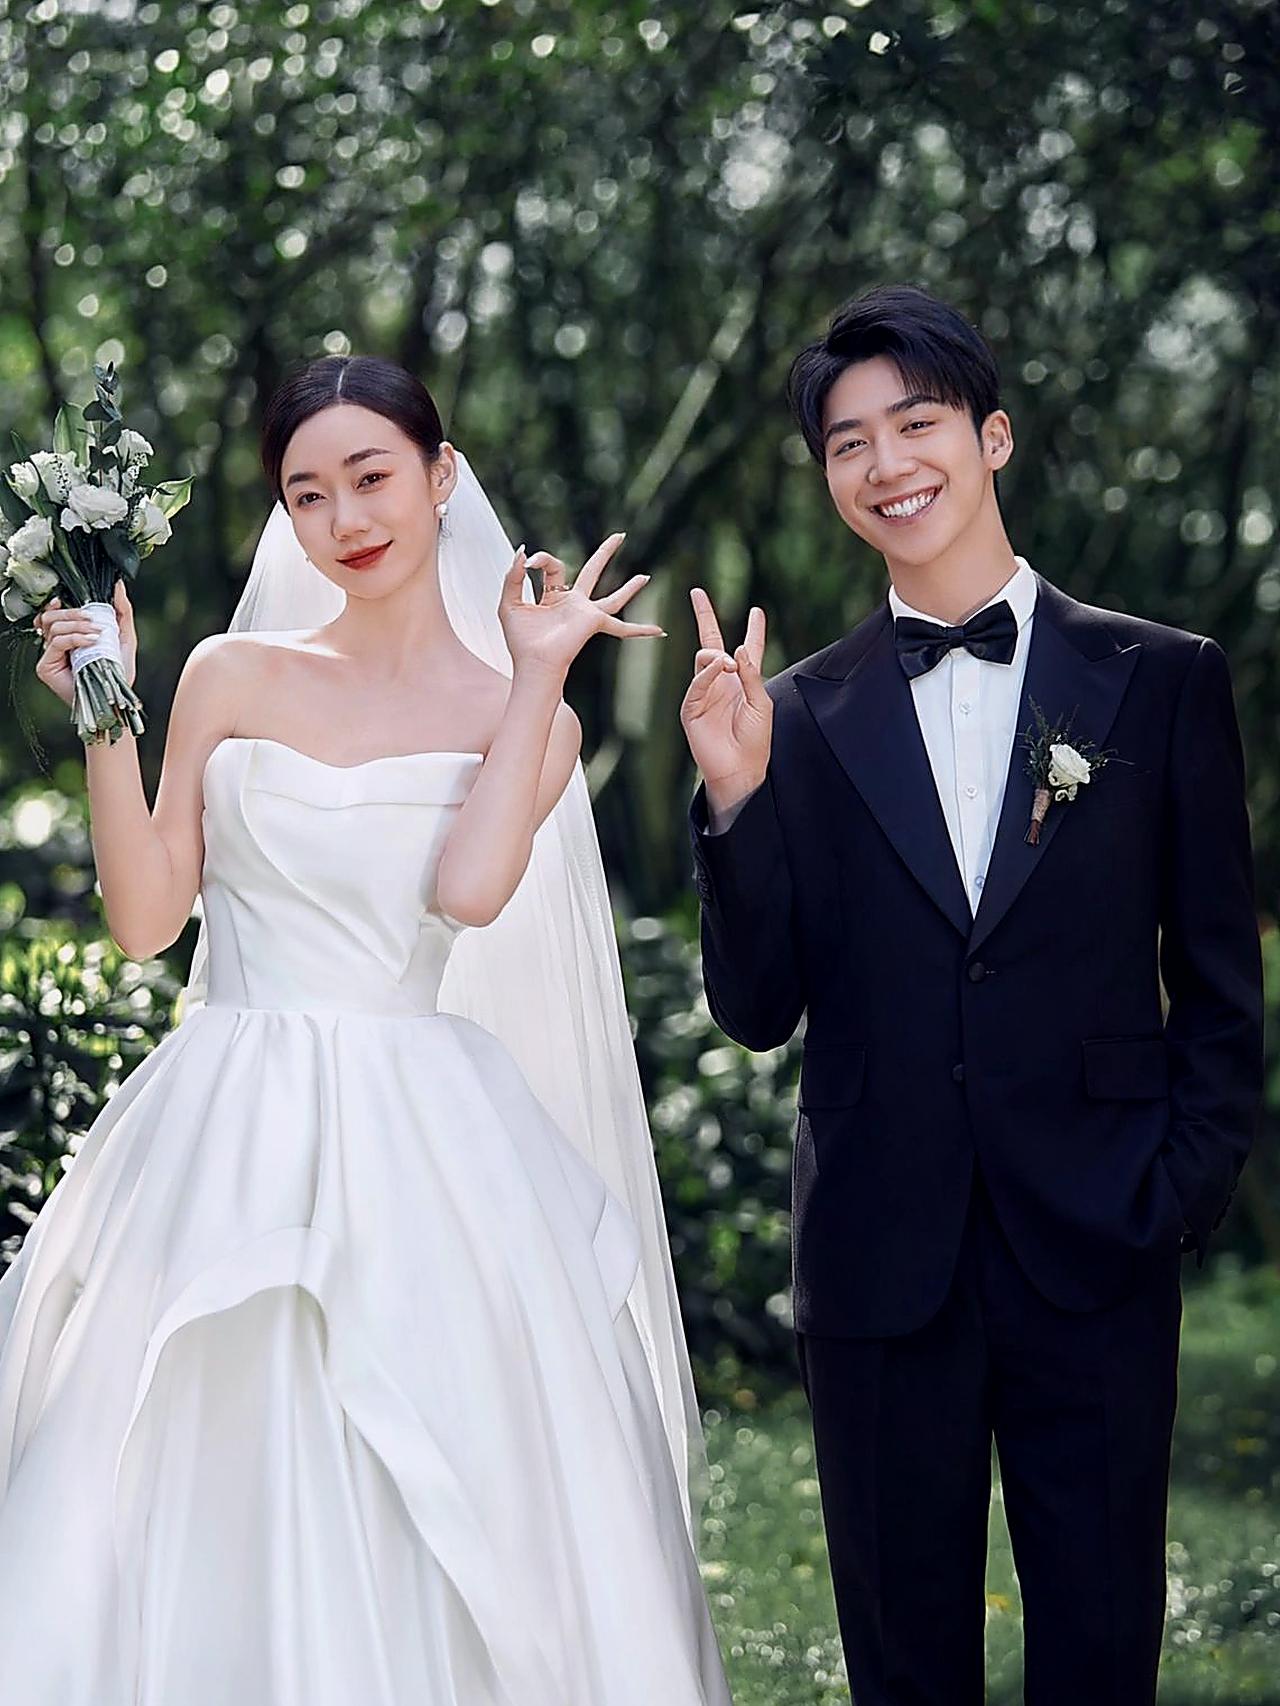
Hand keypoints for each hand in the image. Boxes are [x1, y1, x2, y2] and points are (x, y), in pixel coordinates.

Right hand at [34, 581, 137, 707]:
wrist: (118, 698)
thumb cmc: (119, 672)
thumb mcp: (125, 636)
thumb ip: (122, 611)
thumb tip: (119, 586)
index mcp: (70, 636)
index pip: (55, 613)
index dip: (58, 603)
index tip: (67, 598)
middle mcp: (57, 645)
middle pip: (51, 616)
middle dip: (74, 614)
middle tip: (94, 621)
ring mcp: (50, 656)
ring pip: (53, 626)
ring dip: (76, 626)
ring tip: (96, 634)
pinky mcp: (46, 667)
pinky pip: (56, 643)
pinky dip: (75, 638)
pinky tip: (91, 642)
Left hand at [498, 533, 662, 679]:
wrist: (533, 662)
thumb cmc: (520, 641)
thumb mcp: (509, 602)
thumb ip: (512, 577)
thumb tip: (522, 552)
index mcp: (554, 596)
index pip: (553, 566)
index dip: (540, 560)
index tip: (527, 562)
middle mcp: (574, 604)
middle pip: (593, 572)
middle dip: (606, 553)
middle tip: (620, 535)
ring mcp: (587, 614)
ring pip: (614, 598)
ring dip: (630, 588)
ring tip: (646, 577)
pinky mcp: (595, 622)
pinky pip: (622, 627)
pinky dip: (641, 631)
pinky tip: (660, 632)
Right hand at [680, 588, 772, 814]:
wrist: (740, 770)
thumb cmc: (756, 740)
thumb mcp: (762, 703)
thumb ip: (752, 675)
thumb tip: (736, 649)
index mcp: (744, 681)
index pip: (749, 649)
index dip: (754, 629)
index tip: (756, 611)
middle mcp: (723, 682)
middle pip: (711, 642)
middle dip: (704, 616)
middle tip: (697, 593)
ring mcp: (705, 693)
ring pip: (703, 659)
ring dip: (716, 656)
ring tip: (728, 663)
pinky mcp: (692, 707)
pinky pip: (697, 683)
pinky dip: (707, 673)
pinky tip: (719, 667)